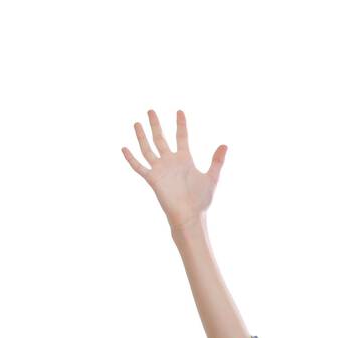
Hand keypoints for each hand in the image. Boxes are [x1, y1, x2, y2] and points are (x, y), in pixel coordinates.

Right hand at [121, 109, 225, 232]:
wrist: (190, 216)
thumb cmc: (201, 201)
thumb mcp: (211, 178)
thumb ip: (217, 161)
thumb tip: (225, 145)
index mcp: (184, 159)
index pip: (181, 137)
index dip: (181, 124)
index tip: (180, 111)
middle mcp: (170, 162)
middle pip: (160, 138)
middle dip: (156, 125)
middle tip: (151, 110)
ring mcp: (160, 170)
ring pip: (148, 149)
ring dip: (142, 136)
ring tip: (137, 123)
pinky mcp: (153, 179)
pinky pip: (139, 167)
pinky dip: (131, 158)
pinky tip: (124, 148)